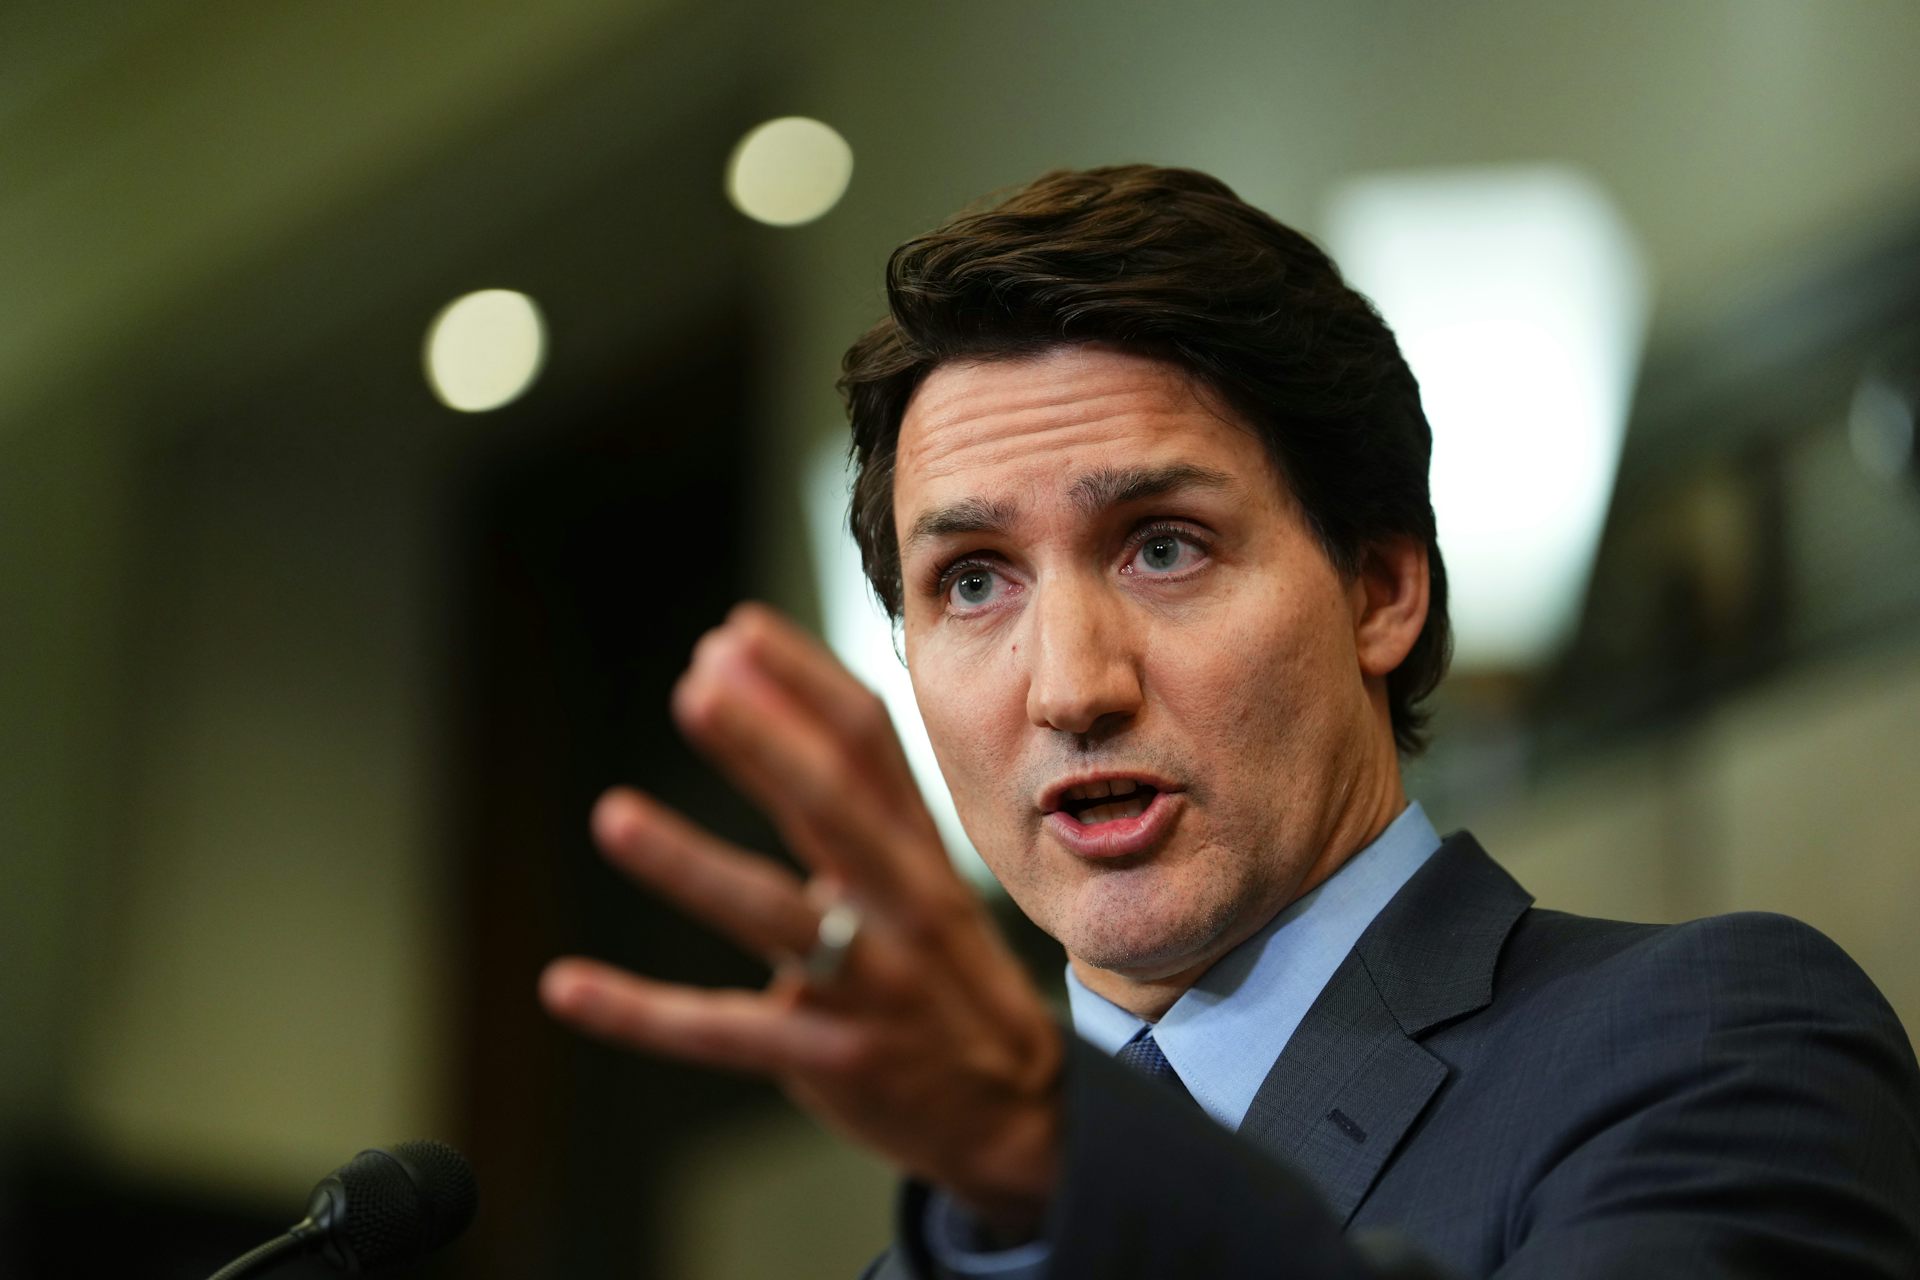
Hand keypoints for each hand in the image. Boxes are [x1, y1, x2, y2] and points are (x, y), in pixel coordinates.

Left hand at [539, 603, 1062, 1228]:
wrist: (1016, 1109)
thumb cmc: (945, 976)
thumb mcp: (922, 878)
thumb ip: (859, 799)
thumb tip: (780, 702)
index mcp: (918, 853)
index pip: (871, 748)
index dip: (805, 683)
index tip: (738, 630)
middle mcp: (903, 908)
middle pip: (837, 812)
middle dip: (768, 745)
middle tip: (698, 686)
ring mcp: (871, 986)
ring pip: (779, 918)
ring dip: (693, 865)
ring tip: (616, 817)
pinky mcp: (831, 1059)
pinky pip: (724, 1033)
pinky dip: (641, 1011)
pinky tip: (568, 986)